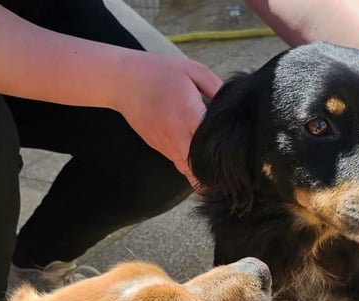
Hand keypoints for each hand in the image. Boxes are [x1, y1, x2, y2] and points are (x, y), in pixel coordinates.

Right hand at [110, 51, 222, 189]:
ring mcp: (164, 144)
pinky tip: (197, 157)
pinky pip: (176, 161)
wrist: (121, 80)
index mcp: (189, 115)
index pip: (212, 145)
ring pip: (187, 170)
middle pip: (200, 167)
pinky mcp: (157, 146)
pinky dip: (188, 163)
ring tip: (214, 168)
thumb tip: (235, 107)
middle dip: (215, 172)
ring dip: (201, 171)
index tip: (237, 155)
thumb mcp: (193, 71)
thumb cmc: (159, 71)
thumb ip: (217, 88)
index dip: (226, 152)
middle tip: (229, 172)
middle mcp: (176, 135)